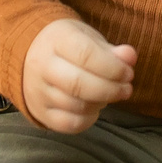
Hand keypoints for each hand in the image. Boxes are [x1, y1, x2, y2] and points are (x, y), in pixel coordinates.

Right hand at [19, 17, 136, 132]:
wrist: (32, 56)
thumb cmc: (69, 46)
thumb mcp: (89, 38)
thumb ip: (111, 50)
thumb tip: (130, 57)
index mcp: (56, 40)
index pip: (86, 55)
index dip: (113, 67)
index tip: (129, 73)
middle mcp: (41, 65)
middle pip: (78, 84)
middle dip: (110, 90)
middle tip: (126, 89)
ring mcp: (38, 91)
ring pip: (75, 106)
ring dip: (101, 103)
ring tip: (110, 95)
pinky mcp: (40, 112)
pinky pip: (69, 124)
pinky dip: (88, 119)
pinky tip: (95, 107)